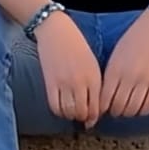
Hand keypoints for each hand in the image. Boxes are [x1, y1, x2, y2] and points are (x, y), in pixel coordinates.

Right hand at [34, 12, 102, 127]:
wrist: (56, 30)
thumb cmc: (76, 45)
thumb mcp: (92, 63)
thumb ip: (95, 84)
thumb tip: (93, 107)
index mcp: (94, 77)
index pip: (98, 107)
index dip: (94, 117)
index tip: (91, 118)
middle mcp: (81, 82)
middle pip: (83, 112)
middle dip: (83, 118)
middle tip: (80, 117)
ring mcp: (64, 83)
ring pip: (69, 112)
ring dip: (70, 116)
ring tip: (70, 112)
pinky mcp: (50, 82)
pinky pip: (54, 106)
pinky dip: (58, 112)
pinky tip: (60, 108)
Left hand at [100, 10, 148, 118]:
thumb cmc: (135, 37)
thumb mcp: (117, 54)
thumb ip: (111, 73)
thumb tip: (105, 94)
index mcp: (114, 69)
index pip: (103, 99)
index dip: (101, 108)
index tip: (102, 109)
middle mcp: (128, 76)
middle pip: (117, 107)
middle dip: (114, 112)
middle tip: (115, 111)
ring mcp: (145, 80)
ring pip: (132, 109)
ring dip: (128, 113)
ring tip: (127, 109)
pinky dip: (143, 111)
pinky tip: (141, 107)